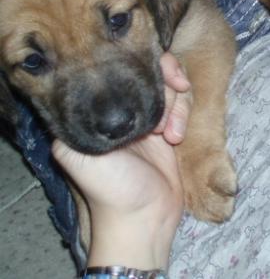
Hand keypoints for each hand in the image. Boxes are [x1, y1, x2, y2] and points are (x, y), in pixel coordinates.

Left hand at [52, 52, 191, 269]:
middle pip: (151, 71)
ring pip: (171, 87)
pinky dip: (183, 116)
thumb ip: (77, 120)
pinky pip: (182, 105)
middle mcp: (125, 108)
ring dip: (176, 106)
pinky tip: (176, 137)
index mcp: (101, 110)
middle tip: (170, 100)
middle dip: (165, 83)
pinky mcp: (170, 127)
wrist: (144, 216)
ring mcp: (149, 117)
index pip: (120, 68)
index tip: (155, 77)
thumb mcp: (75, 153)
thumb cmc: (109, 187)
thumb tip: (90, 85)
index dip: (141, 63)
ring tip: (169, 134)